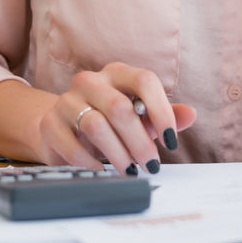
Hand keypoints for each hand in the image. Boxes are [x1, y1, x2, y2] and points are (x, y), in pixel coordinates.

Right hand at [36, 62, 196, 173]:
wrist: (62, 128)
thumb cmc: (108, 121)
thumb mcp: (140, 118)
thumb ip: (164, 116)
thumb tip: (191, 114)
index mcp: (117, 73)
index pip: (144, 80)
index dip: (161, 111)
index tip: (170, 141)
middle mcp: (90, 81)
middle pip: (120, 108)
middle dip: (140, 142)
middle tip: (151, 164)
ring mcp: (66, 100)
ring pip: (96, 126)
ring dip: (118, 154)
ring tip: (129, 169)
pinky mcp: (50, 124)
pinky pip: (73, 145)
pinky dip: (91, 162)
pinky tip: (101, 169)